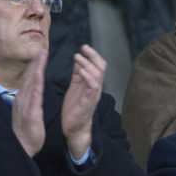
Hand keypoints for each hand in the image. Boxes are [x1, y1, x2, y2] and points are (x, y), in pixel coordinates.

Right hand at [12, 49, 47, 156]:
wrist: (22, 146)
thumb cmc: (27, 130)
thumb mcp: (29, 112)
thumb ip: (31, 100)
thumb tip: (33, 91)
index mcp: (24, 99)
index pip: (30, 79)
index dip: (35, 66)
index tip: (41, 54)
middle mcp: (22, 99)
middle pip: (29, 77)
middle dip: (36, 62)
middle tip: (41, 48)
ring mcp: (25, 105)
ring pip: (31, 83)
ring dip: (36, 69)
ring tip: (41, 56)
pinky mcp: (30, 113)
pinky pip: (34, 97)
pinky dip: (36, 85)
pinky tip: (39, 76)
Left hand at [62, 44, 105, 158]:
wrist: (74, 127)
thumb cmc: (75, 108)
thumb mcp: (76, 86)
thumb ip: (78, 74)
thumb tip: (79, 59)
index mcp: (92, 83)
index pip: (98, 65)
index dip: (93, 55)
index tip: (84, 47)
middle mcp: (96, 87)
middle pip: (101, 67)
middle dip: (94, 56)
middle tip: (84, 48)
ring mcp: (94, 95)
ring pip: (98, 75)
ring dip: (88, 64)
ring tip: (78, 57)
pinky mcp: (89, 102)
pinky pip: (93, 87)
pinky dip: (88, 77)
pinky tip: (81, 71)